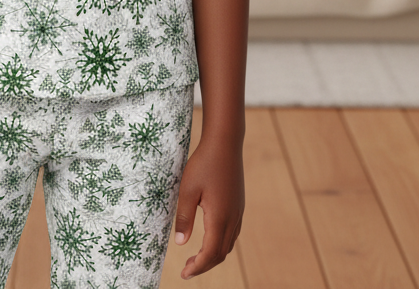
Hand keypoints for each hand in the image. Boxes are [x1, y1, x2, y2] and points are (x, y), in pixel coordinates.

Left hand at [173, 134, 244, 279]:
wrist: (225, 143)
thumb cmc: (204, 164)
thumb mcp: (187, 190)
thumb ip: (184, 217)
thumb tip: (180, 243)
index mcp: (220, 217)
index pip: (210, 253)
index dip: (198, 267)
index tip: (184, 274)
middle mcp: (232, 218)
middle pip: (221, 253)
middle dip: (204, 265)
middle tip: (186, 270)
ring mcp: (238, 212)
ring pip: (228, 244)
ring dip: (213, 255)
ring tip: (195, 258)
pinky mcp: (238, 205)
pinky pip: (232, 233)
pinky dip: (220, 244)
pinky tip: (209, 240)